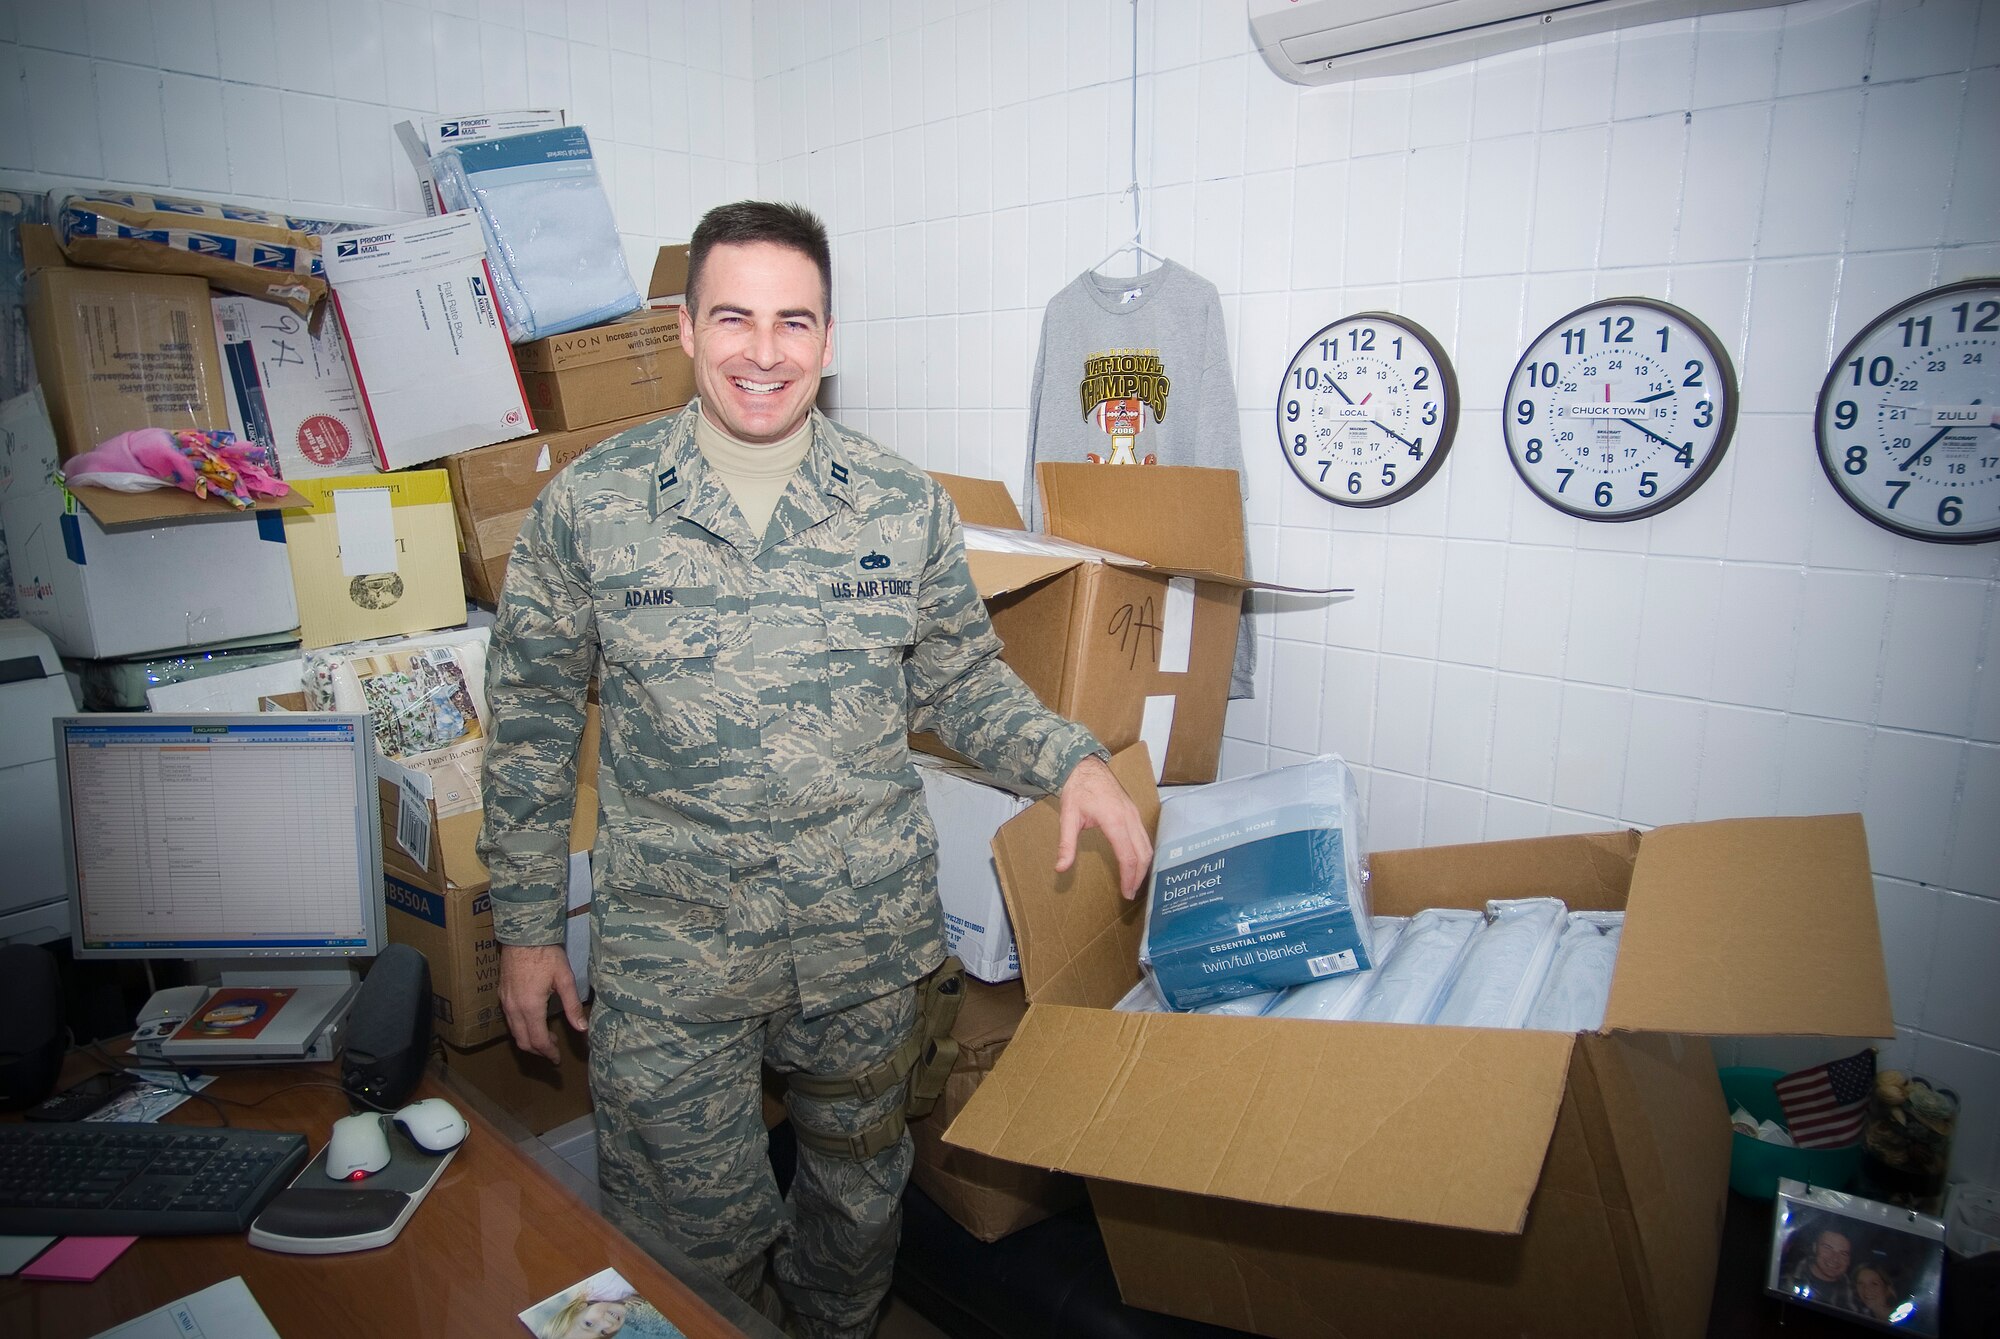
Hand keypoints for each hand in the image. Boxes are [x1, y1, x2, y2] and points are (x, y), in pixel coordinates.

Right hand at [498, 943, 585, 1062]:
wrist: (522, 935)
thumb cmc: (546, 955)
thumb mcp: (564, 979)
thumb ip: (572, 1006)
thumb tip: (582, 1028)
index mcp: (530, 1007)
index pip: (538, 1040)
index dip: (548, 1053)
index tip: (558, 1059)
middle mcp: (514, 1009)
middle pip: (523, 1041)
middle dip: (538, 1050)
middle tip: (553, 1051)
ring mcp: (505, 1002)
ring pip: (514, 1032)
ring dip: (529, 1040)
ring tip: (546, 1038)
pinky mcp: (502, 995)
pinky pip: (509, 1021)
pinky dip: (521, 1029)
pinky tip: (533, 1022)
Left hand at [1054, 754, 1152, 898]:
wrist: (1085, 765)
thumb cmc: (1078, 789)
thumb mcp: (1068, 818)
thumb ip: (1066, 845)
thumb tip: (1061, 868)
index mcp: (1114, 821)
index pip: (1128, 856)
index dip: (1128, 877)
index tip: (1126, 892)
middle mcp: (1129, 817)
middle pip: (1143, 854)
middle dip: (1139, 876)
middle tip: (1130, 892)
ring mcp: (1135, 813)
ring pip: (1147, 845)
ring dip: (1144, 865)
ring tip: (1135, 881)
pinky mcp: (1135, 811)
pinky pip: (1145, 836)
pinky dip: (1144, 853)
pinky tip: (1136, 862)